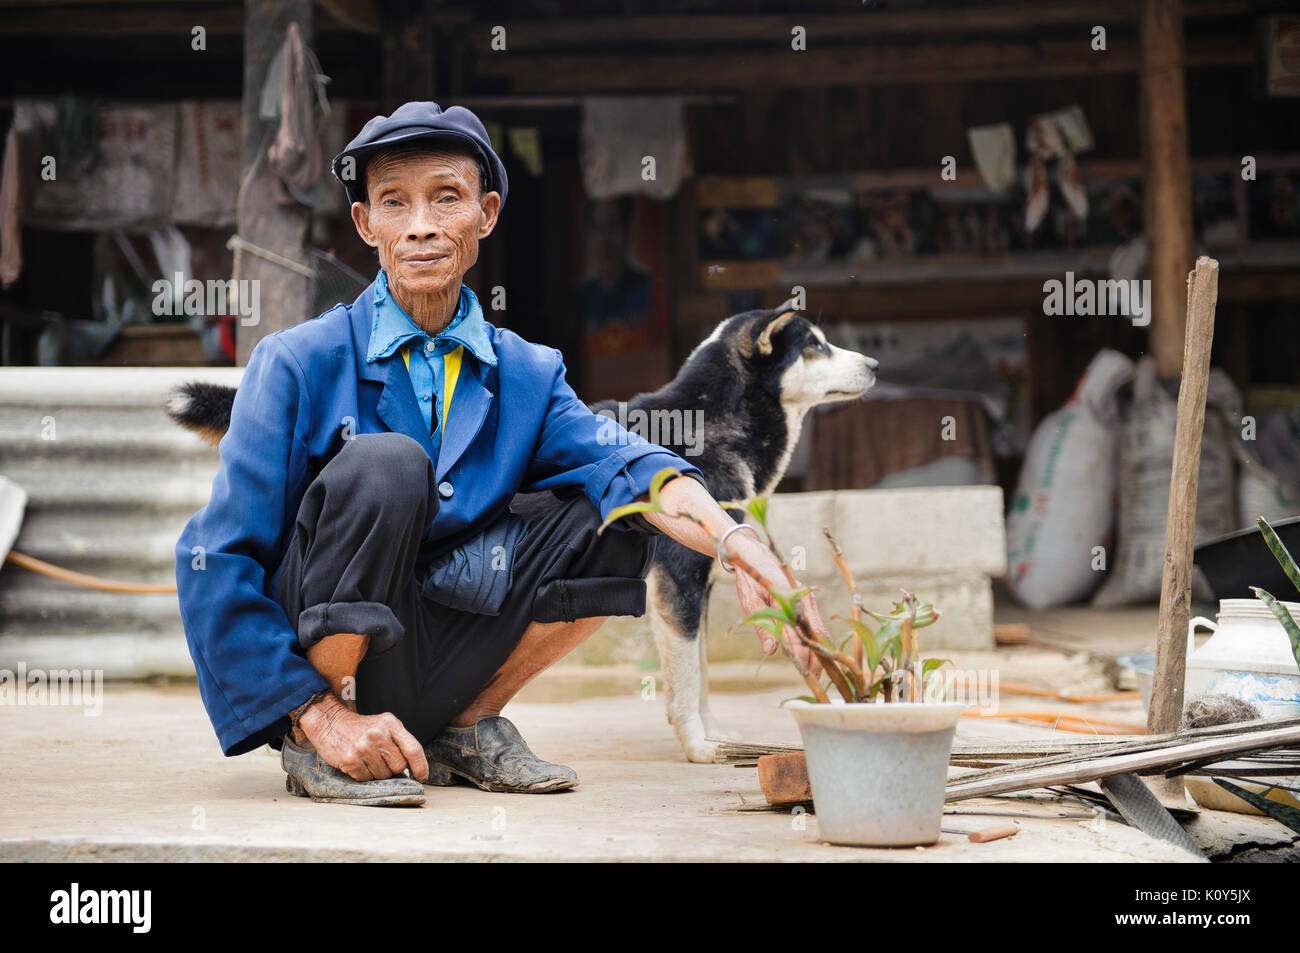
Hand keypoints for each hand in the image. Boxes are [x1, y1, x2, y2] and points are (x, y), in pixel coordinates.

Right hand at [298, 693, 428, 781]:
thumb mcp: (384, 724)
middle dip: (393, 768)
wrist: (329, 722)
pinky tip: (358, 763)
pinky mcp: (350, 760)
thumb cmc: (361, 727)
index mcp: (391, 724)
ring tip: (367, 759)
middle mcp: (378, 735)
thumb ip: (400, 741)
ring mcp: (364, 748)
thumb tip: (414, 767)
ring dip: (377, 773)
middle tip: (381, 759)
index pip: (413, 749)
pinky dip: (364, 775)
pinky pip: (366, 779)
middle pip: (399, 766)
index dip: (421, 766)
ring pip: (383, 776)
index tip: (422, 776)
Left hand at [730, 539, 823, 677]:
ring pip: (820, 630)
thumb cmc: (750, 578)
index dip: (804, 656)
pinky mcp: (808, 602)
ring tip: (815, 672)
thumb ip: (762, 627)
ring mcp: (809, 599)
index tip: (804, 673)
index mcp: (791, 598)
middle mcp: (805, 598)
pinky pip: (816, 624)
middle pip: (818, 634)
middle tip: (814, 679)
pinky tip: (812, 655)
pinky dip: (815, 641)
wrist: (754, 554)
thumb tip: (772, 651)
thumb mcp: (750, 602)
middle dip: (817, 658)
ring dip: (818, 651)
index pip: (802, 634)